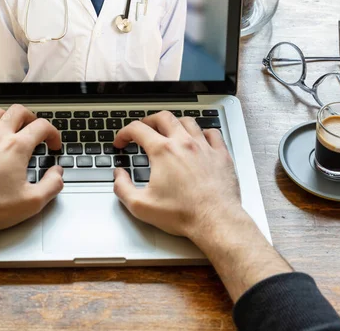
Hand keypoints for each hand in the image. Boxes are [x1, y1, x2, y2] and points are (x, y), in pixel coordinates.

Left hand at [0, 105, 63, 273]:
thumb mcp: (32, 202)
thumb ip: (52, 185)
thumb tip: (58, 173)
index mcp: (16, 148)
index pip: (41, 126)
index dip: (53, 133)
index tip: (53, 145)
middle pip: (18, 111)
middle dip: (32, 118)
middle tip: (36, 130)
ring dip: (8, 117)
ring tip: (13, 128)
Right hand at [113, 111, 291, 301]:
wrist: (215, 221)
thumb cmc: (182, 214)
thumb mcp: (141, 206)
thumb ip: (122, 188)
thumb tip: (119, 175)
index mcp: (162, 152)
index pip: (137, 129)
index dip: (124, 133)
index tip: (122, 142)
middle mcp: (183, 143)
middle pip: (163, 117)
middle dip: (148, 121)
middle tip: (143, 130)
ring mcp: (204, 147)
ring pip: (187, 121)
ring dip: (174, 123)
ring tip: (168, 131)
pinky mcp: (221, 155)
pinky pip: (212, 133)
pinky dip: (202, 132)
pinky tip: (199, 139)